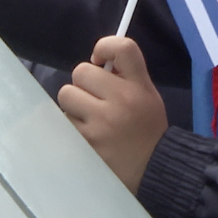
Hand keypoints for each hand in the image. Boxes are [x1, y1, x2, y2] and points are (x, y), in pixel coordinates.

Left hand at [58, 37, 167, 193]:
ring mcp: (100, 124)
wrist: (153, 170)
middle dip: (85, 84)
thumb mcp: (147, 95)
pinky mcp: (85, 143)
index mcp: (139, 87)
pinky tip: (87, 135)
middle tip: (95, 99)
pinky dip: (71, 126)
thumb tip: (96, 61)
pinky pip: (64, 121)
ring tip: (90, 119)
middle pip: (81, 71)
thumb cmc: (147, 129)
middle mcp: (120, 101)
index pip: (122, 48)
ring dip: (74, 106)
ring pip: (66, 95)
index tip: (100, 61)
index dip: (105, 47)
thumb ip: (126, 75)